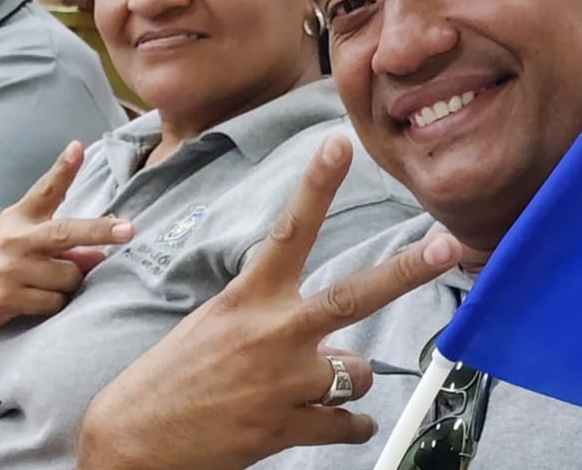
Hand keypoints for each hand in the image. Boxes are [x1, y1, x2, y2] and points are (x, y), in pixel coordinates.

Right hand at [0, 142, 132, 330]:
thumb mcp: (18, 239)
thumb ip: (58, 242)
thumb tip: (98, 255)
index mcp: (19, 217)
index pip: (45, 189)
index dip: (63, 168)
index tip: (78, 148)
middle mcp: (15, 239)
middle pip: (65, 233)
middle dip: (100, 231)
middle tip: (129, 229)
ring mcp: (11, 268)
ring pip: (68, 276)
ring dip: (66, 283)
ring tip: (42, 282)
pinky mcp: (9, 296)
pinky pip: (54, 302)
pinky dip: (53, 303)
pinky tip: (32, 299)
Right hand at [76, 135, 460, 469]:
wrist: (134, 437)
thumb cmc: (167, 378)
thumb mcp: (211, 326)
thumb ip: (266, 319)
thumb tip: (321, 335)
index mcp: (244, 299)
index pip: (287, 230)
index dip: (316, 185)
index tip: (339, 144)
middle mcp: (270, 333)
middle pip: (353, 296)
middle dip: (406, 269)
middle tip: (447, 245)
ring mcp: (283, 382)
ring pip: (358, 372)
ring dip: (347, 379)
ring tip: (313, 385)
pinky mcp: (288, 428)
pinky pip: (348, 424)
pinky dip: (347, 424)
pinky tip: (330, 421)